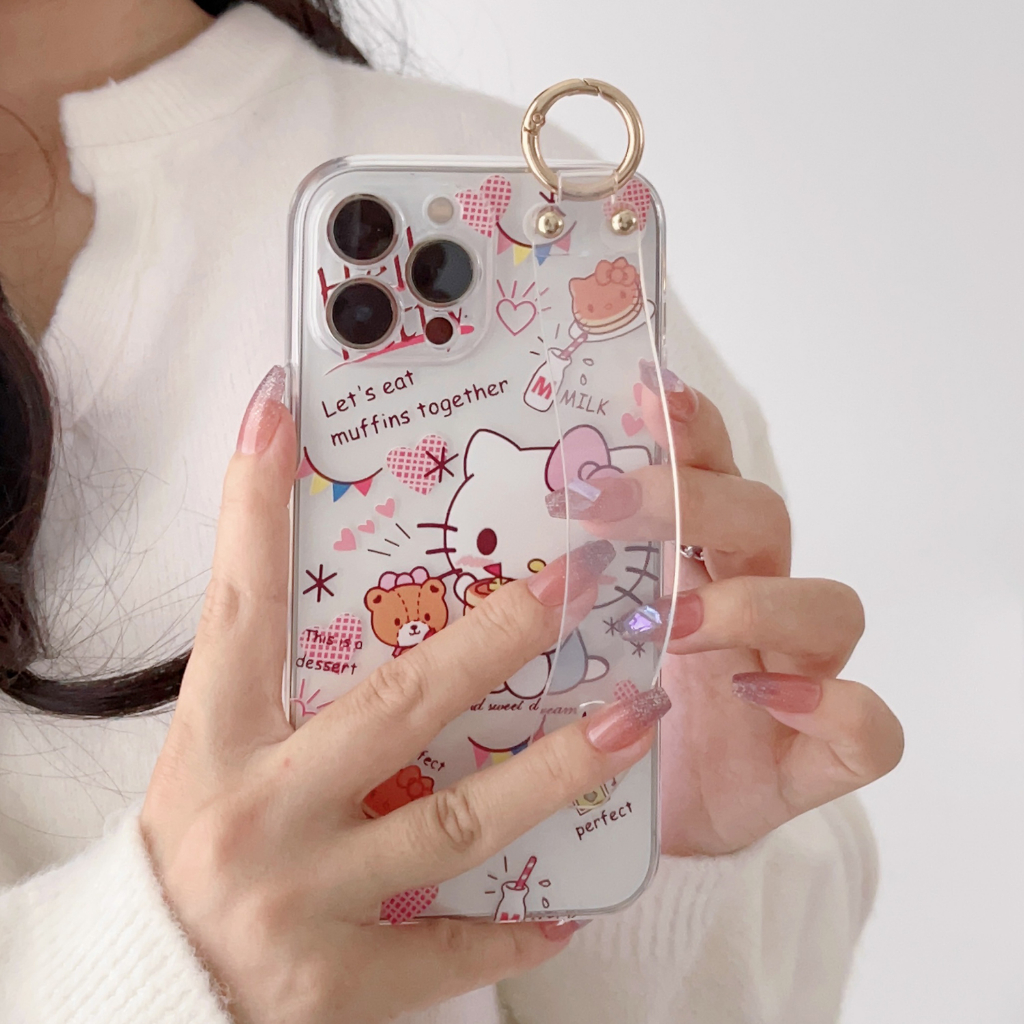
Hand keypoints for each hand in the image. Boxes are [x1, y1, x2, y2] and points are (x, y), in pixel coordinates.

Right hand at [140, 368, 665, 1023]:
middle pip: (397, 706)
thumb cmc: (188, 843)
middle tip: (578, 583)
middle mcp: (260, 810)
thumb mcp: (211, 750)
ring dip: (555, 772)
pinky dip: (513, 929)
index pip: (242, 603)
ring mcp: (302, 900)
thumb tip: (342, 589)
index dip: (257, 504)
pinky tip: (573, 904)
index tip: (282, 409)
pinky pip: (448, 953)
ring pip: (453, 824)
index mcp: (217, 740)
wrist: (142, 982)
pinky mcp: (336, 984)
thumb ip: (271, 678)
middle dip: (497, 639)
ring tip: (636, 719)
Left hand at [567, 362, 903, 856]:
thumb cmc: (600, 715)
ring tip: (674, 623)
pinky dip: (835, 708)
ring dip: (755, 602)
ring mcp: (795, 678)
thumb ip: (554, 578)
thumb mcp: (567, 638)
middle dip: (697, 502)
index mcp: (695, 567)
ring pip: (829, 608)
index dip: (691, 432)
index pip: (711, 477)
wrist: (630, 814)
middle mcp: (752, 608)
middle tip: (608, 508)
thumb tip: (498, 507)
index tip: (643, 394)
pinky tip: (766, 699)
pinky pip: (868, 727)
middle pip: (764, 522)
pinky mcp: (815, 758)